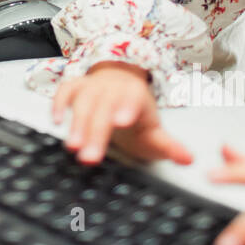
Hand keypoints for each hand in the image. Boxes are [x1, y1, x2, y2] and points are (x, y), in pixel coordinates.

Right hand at [53, 61, 192, 164]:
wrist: (120, 86)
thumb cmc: (136, 114)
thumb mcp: (155, 132)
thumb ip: (169, 147)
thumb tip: (188, 159)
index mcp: (136, 95)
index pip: (132, 98)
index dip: (127, 106)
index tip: (122, 121)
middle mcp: (113, 87)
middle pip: (104, 105)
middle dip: (96, 131)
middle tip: (90, 157)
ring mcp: (93, 85)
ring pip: (83, 100)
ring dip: (77, 122)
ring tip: (73, 147)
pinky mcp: (76, 86)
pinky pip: (65, 90)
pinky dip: (59, 102)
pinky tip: (57, 120)